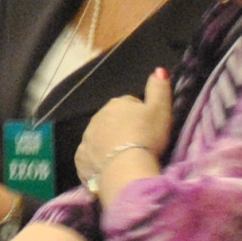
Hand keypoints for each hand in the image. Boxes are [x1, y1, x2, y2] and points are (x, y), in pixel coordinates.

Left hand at [77, 69, 176, 191]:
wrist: (126, 170)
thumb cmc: (146, 137)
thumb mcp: (161, 110)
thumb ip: (159, 88)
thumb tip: (158, 70)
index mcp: (116, 104)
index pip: (129, 104)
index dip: (141, 116)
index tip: (149, 129)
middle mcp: (97, 118)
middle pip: (112, 121)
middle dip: (123, 130)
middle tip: (138, 145)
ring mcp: (86, 139)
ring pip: (100, 139)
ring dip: (110, 145)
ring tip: (125, 159)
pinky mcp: (81, 160)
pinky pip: (90, 158)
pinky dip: (97, 163)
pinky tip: (109, 170)